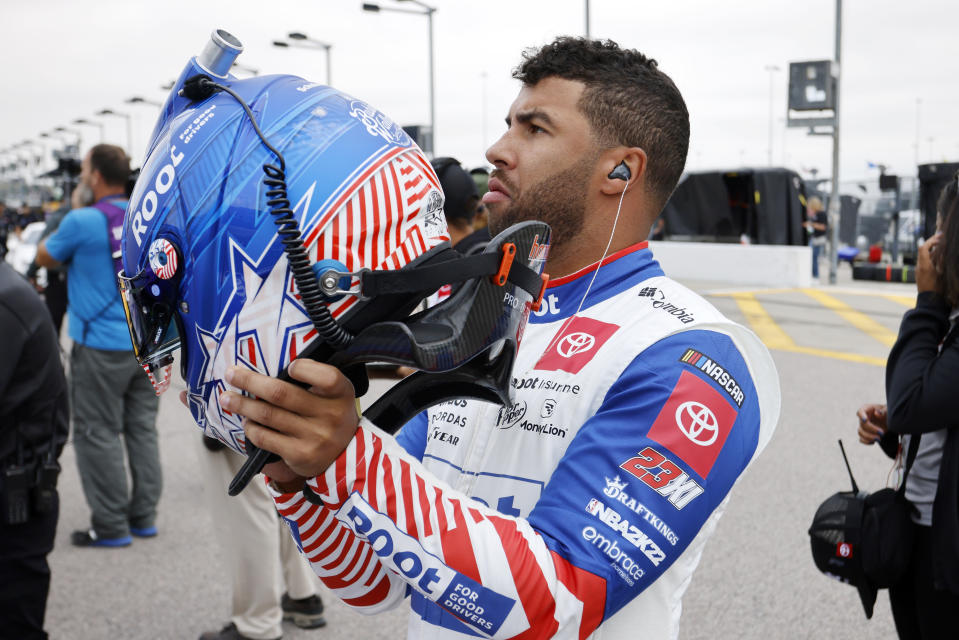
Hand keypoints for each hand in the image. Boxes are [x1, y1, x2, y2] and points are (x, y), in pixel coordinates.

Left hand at [218, 360, 359, 487]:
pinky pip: (266, 438)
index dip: (306, 369)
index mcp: (341, 394)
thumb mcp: (335, 396)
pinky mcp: (300, 455)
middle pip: (282, 393)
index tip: (289, 366)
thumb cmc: (331, 416)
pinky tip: (247, 422)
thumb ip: (316, 380)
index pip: (327, 377)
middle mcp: (330, 415)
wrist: (344, 457)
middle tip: (231, 374)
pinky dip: (252, 428)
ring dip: (243, 405)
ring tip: (227, 398)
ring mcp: (314, 436)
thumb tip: (272, 366)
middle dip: (251, 381)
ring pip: (268, 415)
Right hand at [857, 403, 886, 444]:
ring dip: (868, 437)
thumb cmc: (888, 413)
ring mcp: (863, 426)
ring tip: (879, 439)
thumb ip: (884, 411)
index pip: (860, 411)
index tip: (865, 420)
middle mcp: (863, 418)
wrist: (890, 420)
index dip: (861, 416)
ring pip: (860, 432)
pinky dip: (866, 441)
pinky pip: (861, 439)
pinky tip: (873, 442)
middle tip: (882, 433)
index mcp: (867, 409)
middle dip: (871, 430)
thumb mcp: (888, 410)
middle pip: (862, 424)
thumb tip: (877, 413)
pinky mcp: (865, 434)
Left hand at [917, 232, 942, 293]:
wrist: (929, 299)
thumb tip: (941, 251)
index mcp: (924, 265)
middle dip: (932, 242)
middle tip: (941, 237)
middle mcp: (919, 266)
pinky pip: (925, 260)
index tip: (940, 237)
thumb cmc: (936, 288)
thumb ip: (941, 261)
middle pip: (923, 250)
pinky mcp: (920, 272)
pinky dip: (932, 255)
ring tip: (942, 244)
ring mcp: (919, 269)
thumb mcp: (942, 273)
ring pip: (925, 255)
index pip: (923, 248)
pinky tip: (939, 254)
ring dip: (933, 249)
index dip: (931, 240)